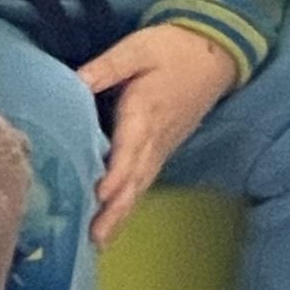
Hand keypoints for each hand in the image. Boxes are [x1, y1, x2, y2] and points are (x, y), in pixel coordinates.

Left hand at [78, 25, 237, 244]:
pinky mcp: (164, 149)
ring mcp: (162, 146)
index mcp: (145, 111)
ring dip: (122, 213)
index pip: (130, 148)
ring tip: (100, 241)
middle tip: (95, 238)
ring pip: (141, 185)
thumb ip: (107, 67)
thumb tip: (74, 82)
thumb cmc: (172, 48)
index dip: (116, 173)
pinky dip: (131, 202)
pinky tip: (116, 218)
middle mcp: (156, 137)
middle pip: (135, 179)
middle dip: (116, 209)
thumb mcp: (137, 48)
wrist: (214, 54)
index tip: (101, 194)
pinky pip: (146, 180)